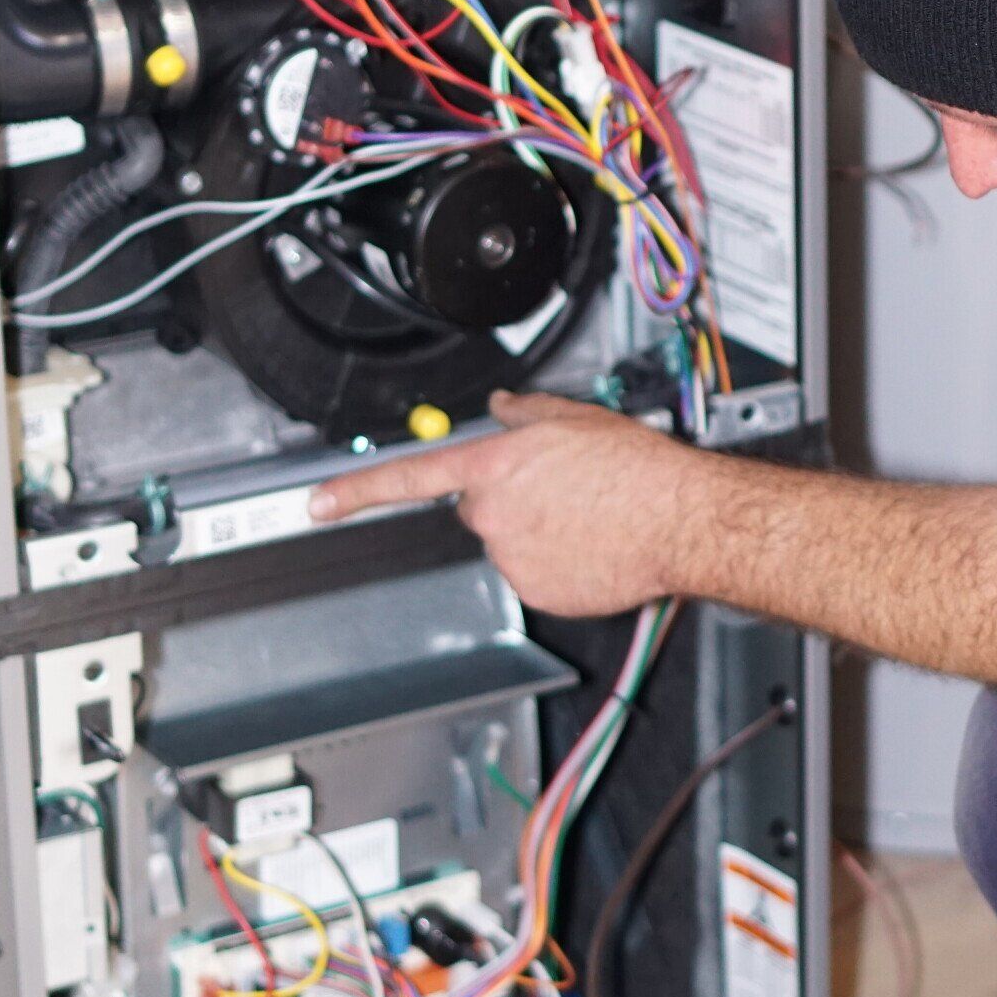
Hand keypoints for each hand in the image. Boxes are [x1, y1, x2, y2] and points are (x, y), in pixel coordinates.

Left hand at [307, 391, 703, 615]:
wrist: (678, 519)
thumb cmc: (638, 469)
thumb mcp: (576, 417)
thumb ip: (526, 411)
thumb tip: (504, 405)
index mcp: (496, 465)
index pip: (408, 477)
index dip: (355, 490)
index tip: (317, 503)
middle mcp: (494, 513)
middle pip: (479, 509)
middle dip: (510, 500)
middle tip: (561, 492)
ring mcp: (513, 557)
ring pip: (509, 544)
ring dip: (537, 533)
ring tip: (587, 519)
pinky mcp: (537, 592)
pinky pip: (534, 576)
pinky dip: (557, 565)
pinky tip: (591, 547)